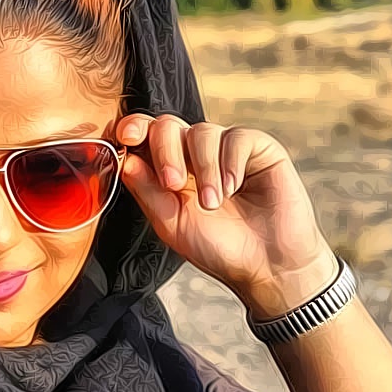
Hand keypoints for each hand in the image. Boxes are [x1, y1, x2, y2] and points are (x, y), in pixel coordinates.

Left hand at [115, 113, 337, 319]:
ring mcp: (227, 148)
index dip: (134, 128)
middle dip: (165, 150)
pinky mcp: (259, 148)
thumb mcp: (172, 224)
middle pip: (169, 126)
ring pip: (202, 131)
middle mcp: (196, 153)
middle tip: (174, 184)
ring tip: (213, 203)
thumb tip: (125, 160)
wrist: (266, 266)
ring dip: (203, 169)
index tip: (127, 137)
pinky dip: (230, 163)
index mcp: (171, 167)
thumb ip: (147, 191)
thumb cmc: (220, 247)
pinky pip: (237, 137)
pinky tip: (234, 188)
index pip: (146, 135)